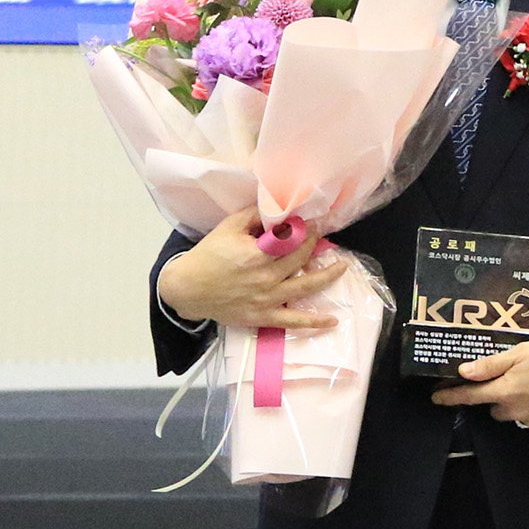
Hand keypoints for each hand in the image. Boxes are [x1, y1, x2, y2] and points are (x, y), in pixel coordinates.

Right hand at [156, 209, 346, 331]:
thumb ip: (255, 215)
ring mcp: (267, 299)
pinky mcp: (263, 316)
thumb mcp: (228, 227)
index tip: (312, 222)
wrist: (186, 290)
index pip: (291, 238)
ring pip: (306, 286)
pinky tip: (332, 321)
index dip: (305, 229)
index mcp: (257, 254)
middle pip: (301, 258)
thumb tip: (279, 207)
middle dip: (314, 244)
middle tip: (320, 236)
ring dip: (328, 275)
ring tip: (342, 266)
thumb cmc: (207, 256)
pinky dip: (314, 322)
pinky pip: (293, 321)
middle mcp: (266, 277)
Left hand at [430, 339, 528, 432]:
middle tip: (517, 376)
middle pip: (495, 406)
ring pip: (515, 414)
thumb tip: (464, 372)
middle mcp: (515, 411)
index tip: (436, 397)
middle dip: (500, 394)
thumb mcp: (523, 352)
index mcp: (506, 391)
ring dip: (519, 402)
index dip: (451, 396)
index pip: (470, 396)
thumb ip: (492, 365)